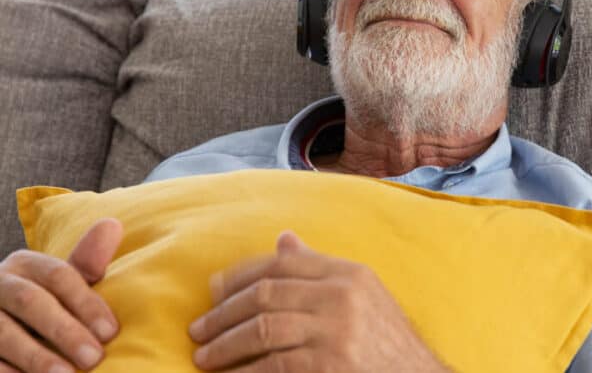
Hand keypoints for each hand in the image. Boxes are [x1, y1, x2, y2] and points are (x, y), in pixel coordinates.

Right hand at [0, 218, 121, 372]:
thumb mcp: (64, 283)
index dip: (86, 303)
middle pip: (31, 301)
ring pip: (3, 332)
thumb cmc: (44, 304)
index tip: (111, 332)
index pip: (59, 275)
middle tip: (94, 358)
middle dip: (64, 330)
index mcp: (25, 264)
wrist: (1, 324)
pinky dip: (6, 371)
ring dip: (35, 356)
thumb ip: (87, 262)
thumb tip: (113, 224)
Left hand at [188, 231, 449, 371]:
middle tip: (198, 329)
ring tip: (205, 356)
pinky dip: (244, 372)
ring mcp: (336, 331)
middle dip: (224, 313)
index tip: (213, 290)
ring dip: (225, 344)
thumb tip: (282, 239)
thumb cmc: (386, 342)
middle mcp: (343, 296)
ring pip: (261, 329)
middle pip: (266, 293)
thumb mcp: (362, 296)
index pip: (283, 262)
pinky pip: (272, 365)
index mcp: (349, 273)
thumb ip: (320, 268)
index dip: (241, 274)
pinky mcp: (328, 366)